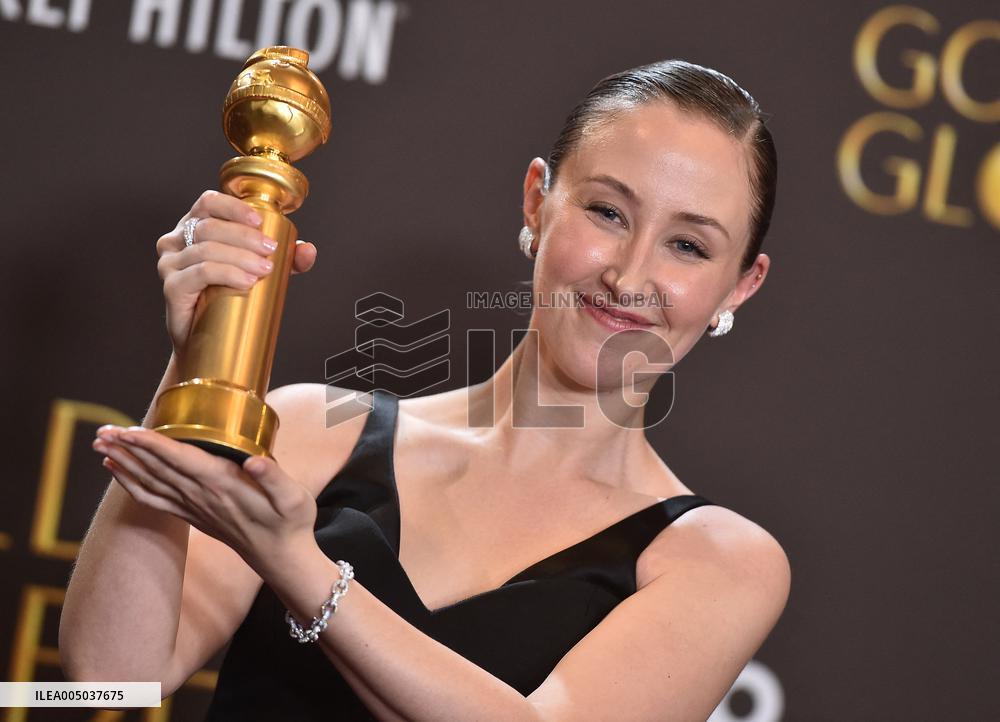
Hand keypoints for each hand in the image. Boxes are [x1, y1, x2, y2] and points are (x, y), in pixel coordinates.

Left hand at [91, 425, 317, 576]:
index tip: (129, 430)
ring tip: (100, 444)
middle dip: (128, 448)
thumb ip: (274, 476)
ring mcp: (194, 507)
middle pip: (157, 468)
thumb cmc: (290, 522)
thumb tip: (254, 460)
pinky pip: (153, 500)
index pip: (181, 459)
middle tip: (102, 430)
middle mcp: (202, 495)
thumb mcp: (293, 497)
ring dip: (123, 462)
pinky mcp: (192, 515)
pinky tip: (115, 471)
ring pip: (149, 482)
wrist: (282, 558)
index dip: (154, 444)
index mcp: (223, 483)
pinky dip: (130, 485)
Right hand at [156, 190, 318, 355]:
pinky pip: (199, 273)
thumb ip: (288, 259)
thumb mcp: (262, 271)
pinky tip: (246, 281)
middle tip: (271, 252)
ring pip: (206, 249)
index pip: (208, 203)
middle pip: (210, 227)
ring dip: (240, 256)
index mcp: (194, 226)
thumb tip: (308, 250)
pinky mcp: (172, 287)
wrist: (206, 340)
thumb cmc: (229, 297)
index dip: (233, 208)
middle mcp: (176, 240)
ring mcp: (170, 264)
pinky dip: (226, 273)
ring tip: (264, 269)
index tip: (260, 221)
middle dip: (245, 237)